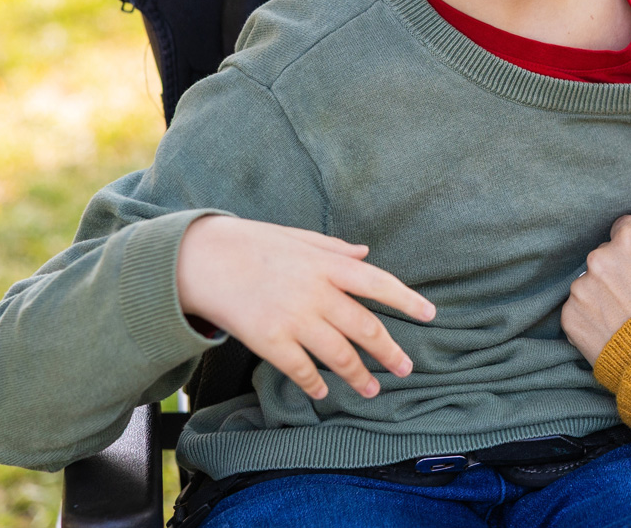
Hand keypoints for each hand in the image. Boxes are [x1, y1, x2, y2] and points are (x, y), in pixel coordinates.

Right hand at [176, 215, 435, 401]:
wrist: (200, 258)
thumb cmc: (251, 244)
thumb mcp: (298, 237)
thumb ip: (334, 248)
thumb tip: (365, 253)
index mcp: (327, 264)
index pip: (378, 283)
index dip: (407, 300)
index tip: (430, 314)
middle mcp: (316, 292)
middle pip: (364, 326)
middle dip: (389, 351)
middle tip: (407, 368)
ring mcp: (293, 318)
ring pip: (338, 354)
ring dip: (358, 375)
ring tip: (372, 390)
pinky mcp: (268, 340)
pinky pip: (300, 369)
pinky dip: (315, 383)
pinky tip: (324, 392)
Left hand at [561, 184, 630, 365]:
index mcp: (630, 240)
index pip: (625, 230)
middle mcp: (601, 258)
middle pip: (605, 255)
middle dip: (618, 269)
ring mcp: (582, 287)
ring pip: (590, 280)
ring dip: (603, 292)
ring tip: (627, 315)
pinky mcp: (569, 315)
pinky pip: (577, 307)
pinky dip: (590, 315)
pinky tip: (612, 327)